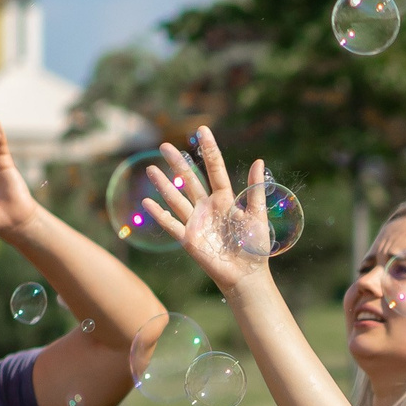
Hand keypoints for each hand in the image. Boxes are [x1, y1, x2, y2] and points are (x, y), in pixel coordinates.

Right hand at [138, 130, 276, 291]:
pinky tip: (147, 203)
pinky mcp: (189, 240)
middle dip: (178, 163)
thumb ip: (255, 190)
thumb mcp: (258, 215)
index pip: (215, 170)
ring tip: (151, 169)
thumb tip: (259, 160)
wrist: (247, 274)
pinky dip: (160, 214)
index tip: (202, 130)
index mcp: (225, 199)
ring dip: (164, 184)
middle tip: (164, 145)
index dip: (209, 150)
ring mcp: (196, 222)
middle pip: (190, 180)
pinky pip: (172, 224)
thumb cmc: (255, 246)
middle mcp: (207, 207)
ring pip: (177, 198)